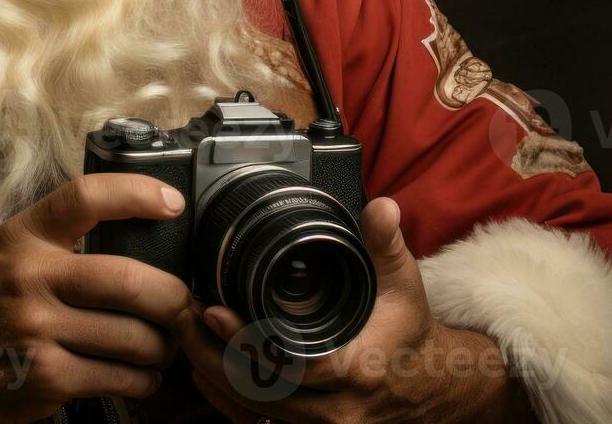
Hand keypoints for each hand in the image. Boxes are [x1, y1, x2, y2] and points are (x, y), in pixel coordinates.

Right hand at [0, 174, 194, 423]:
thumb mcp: (1, 255)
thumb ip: (54, 241)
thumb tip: (134, 234)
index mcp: (21, 236)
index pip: (85, 197)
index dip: (137, 194)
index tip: (172, 205)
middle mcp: (27, 277)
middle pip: (129, 279)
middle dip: (173, 299)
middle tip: (185, 306)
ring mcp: (36, 329)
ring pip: (133, 335)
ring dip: (162, 347)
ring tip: (162, 347)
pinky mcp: (45, 376)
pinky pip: (119, 377)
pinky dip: (142, 381)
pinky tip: (140, 377)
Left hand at [175, 198, 537, 423]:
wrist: (427, 382)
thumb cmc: (407, 331)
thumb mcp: (404, 284)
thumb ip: (387, 244)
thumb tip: (381, 208)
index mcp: (357, 372)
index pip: (293, 368)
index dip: (250, 344)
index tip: (215, 311)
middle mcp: (336, 410)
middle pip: (258, 394)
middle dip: (213, 355)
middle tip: (184, 317)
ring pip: (250, 412)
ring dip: (213, 375)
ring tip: (185, 335)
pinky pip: (254, 423)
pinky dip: (225, 398)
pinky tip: (202, 369)